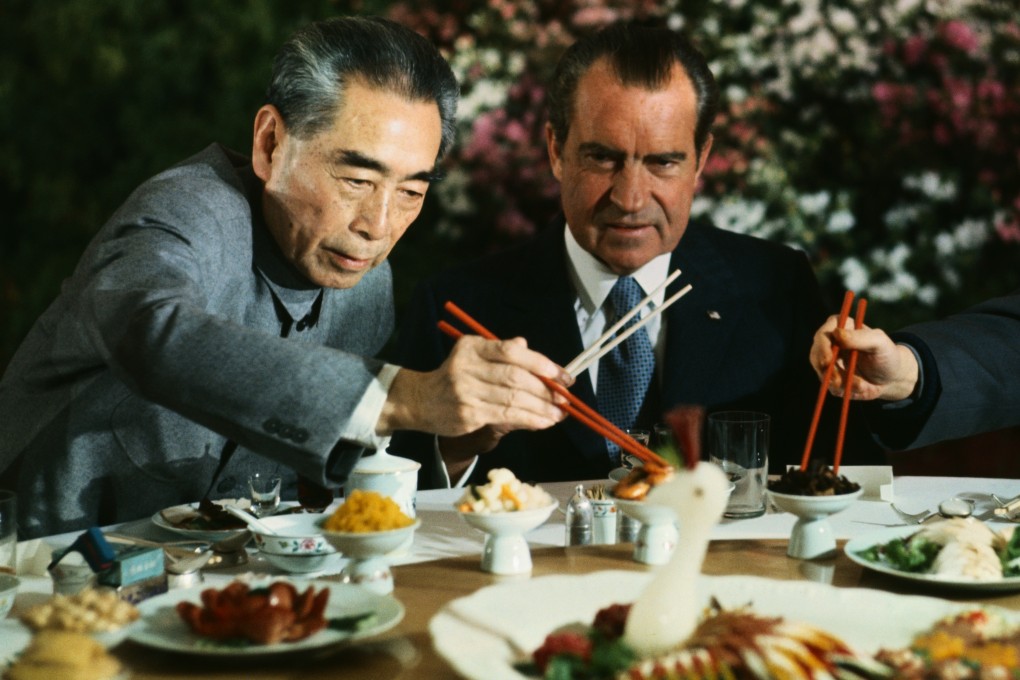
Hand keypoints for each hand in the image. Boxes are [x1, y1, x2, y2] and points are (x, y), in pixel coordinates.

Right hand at [378, 335, 571, 437]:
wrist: (420, 400)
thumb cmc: (455, 376)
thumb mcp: (474, 356)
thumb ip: (501, 351)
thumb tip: (527, 346)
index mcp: (473, 347)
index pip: (512, 352)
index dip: (541, 363)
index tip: (562, 375)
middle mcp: (468, 367)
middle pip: (515, 377)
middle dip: (545, 388)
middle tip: (564, 397)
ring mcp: (466, 392)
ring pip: (513, 399)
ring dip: (541, 408)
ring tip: (558, 413)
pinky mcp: (468, 414)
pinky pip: (505, 416)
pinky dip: (528, 419)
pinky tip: (542, 422)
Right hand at [809, 315, 918, 401]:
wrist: (891, 377)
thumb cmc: (887, 355)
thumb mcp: (879, 343)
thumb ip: (860, 337)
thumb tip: (837, 333)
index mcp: (841, 327)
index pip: (823, 334)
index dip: (822, 348)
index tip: (828, 361)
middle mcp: (830, 343)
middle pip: (816, 354)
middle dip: (827, 370)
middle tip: (837, 381)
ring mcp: (829, 361)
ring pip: (822, 372)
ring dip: (839, 382)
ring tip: (861, 385)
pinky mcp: (831, 377)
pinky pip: (829, 385)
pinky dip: (843, 389)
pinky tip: (860, 387)